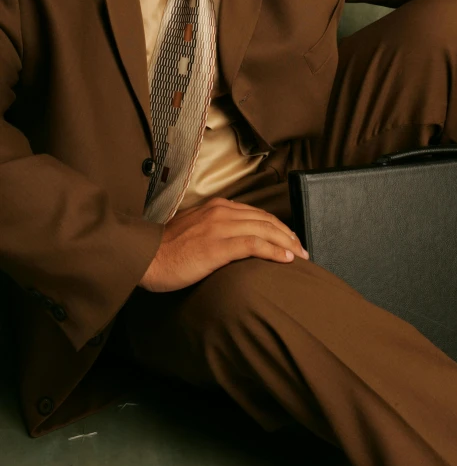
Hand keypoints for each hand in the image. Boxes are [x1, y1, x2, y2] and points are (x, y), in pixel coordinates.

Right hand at [139, 197, 309, 292]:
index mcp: (216, 207)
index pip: (256, 214)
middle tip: (303, 250)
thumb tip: (232, 241)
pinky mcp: (218, 245)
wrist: (144, 258)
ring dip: (287, 243)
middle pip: (266, 220)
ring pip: (265, 230)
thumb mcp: (192, 230)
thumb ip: (213, 229)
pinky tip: (287, 258)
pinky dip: (274, 250)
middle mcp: (221, 212)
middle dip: (288, 235)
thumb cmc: (166, 251)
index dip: (277, 227)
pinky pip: (255, 244)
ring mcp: (220, 227)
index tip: (290, 240)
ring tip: (301, 255)